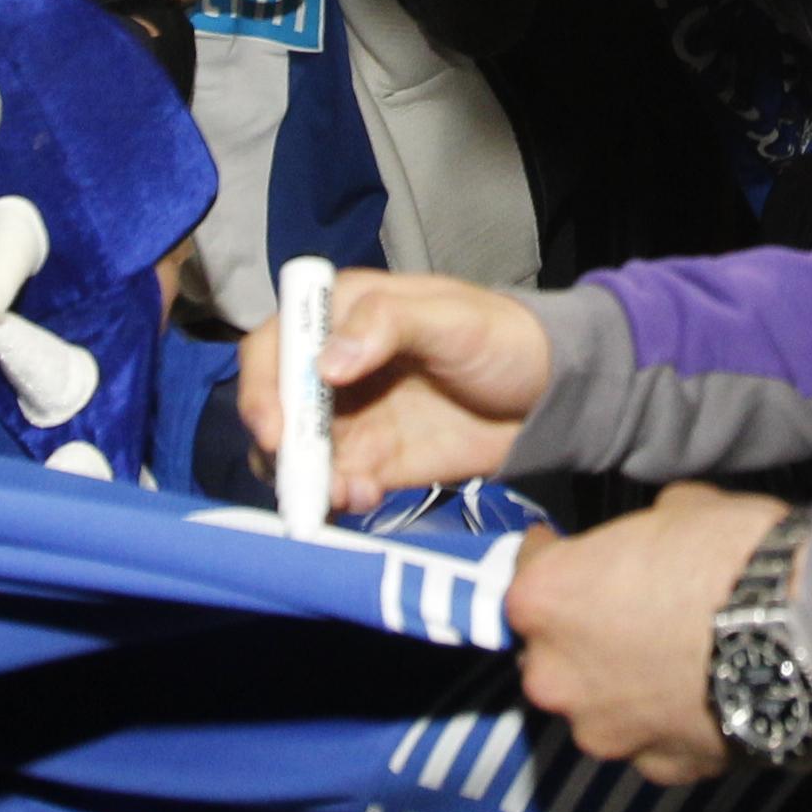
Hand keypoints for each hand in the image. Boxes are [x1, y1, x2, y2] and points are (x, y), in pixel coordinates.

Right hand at [237, 267, 546, 506]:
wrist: (549, 395)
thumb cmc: (501, 336)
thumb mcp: (451, 318)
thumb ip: (389, 323)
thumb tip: (327, 363)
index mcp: (342, 315)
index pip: (276, 344)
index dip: (263, 385)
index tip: (274, 427)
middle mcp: (333, 368)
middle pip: (276, 408)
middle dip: (278, 446)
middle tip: (299, 477)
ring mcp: (351, 418)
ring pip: (299, 454)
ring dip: (306, 479)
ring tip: (339, 492)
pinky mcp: (374, 462)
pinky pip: (337, 483)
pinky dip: (338, 495)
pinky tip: (362, 496)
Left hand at [507, 482, 789, 783]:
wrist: (803, 632)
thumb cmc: (732, 557)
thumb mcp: (679, 506)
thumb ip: (640, 531)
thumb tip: (653, 537)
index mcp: (545, 598)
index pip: (526, 567)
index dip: (554, 553)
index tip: (569, 547)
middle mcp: (554, 674)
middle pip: (551, 650)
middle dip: (583, 632)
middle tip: (632, 609)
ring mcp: (602, 731)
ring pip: (597, 705)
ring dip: (622, 685)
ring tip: (676, 660)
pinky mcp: (656, 768)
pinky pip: (649, 739)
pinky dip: (667, 721)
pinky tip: (704, 693)